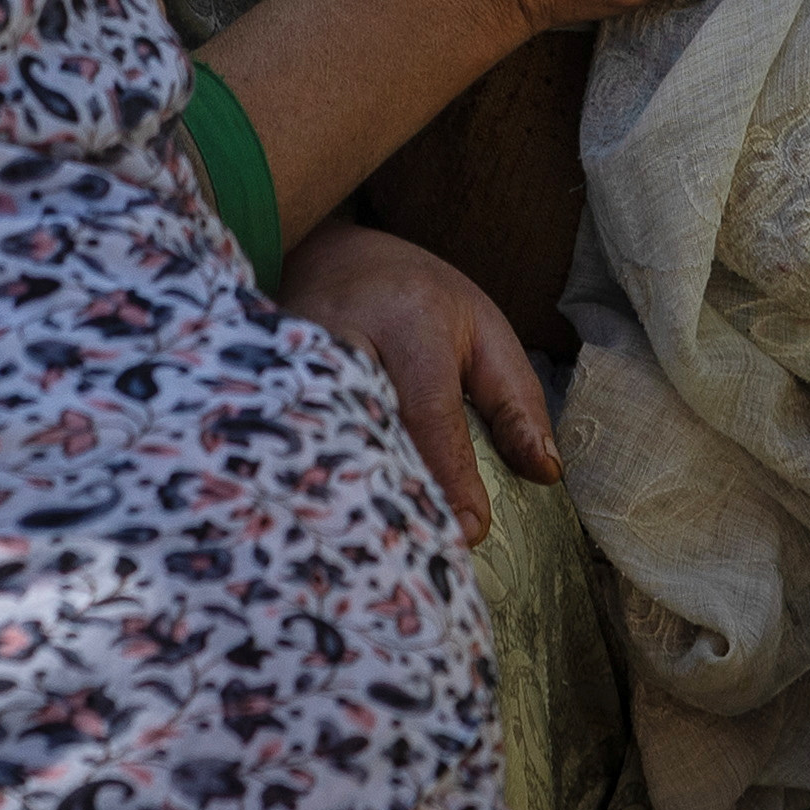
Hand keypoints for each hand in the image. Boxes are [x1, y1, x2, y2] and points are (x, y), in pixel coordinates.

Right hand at [277, 217, 557, 541]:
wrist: (329, 254)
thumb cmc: (419, 300)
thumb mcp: (484, 332)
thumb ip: (517, 401)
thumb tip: (546, 473)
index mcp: (411, 319)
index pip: (430, 410)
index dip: (450, 477)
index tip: (471, 531)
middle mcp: (345, 335)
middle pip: (367, 431)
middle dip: (393, 496)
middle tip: (420, 555)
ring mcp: (292, 359)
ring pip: (321, 440)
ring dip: (347, 495)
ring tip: (376, 550)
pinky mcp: (263, 380)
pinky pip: (290, 440)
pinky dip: (311, 483)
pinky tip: (328, 524)